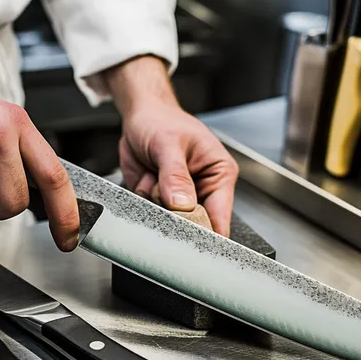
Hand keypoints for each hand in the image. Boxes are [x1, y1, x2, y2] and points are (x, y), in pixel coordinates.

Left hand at [105, 56, 237, 235]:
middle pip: (194, 223)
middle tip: (162, 188)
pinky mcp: (160, 199)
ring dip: (155, 201)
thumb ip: (175, 176)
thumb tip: (183, 205)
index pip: (220, 214)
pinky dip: (143, 197)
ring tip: (153, 174)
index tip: (193, 243)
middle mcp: (203, 189)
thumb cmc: (161, 121)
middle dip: (175, 213)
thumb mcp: (168, 144)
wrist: (140, 116)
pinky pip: (150, 211)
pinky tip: (146, 177)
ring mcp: (181, 196)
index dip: (208, 231)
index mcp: (219, 174)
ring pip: (169, 219)